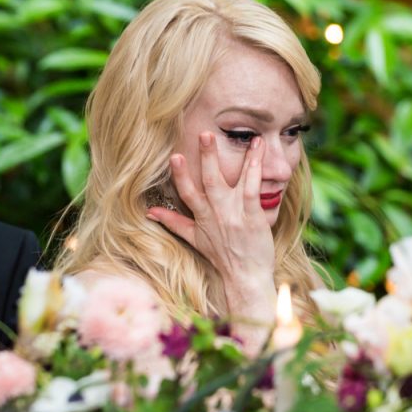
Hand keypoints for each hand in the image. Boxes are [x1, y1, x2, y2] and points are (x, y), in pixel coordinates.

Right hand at [147, 132, 275, 304]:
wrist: (245, 277)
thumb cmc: (222, 256)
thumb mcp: (193, 238)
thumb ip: (172, 221)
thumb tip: (150, 211)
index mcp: (202, 216)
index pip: (186, 193)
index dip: (180, 175)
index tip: (174, 155)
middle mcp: (217, 213)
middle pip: (210, 182)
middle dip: (207, 157)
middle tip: (206, 134)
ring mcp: (235, 215)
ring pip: (235, 183)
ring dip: (244, 160)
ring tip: (252, 139)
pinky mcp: (253, 217)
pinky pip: (254, 190)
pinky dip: (256, 172)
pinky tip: (261, 154)